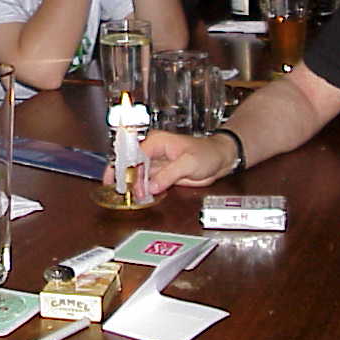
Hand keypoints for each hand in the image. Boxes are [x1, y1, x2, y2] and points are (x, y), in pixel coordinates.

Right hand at [111, 130, 236, 194]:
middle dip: (125, 178)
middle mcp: (152, 151)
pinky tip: (138, 197)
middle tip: (119, 192)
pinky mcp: (161, 174)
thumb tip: (151, 186)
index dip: (126, 169)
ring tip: (126, 197)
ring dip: (132, 186)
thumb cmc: (207, 153)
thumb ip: (169, 174)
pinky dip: (142, 190)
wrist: (220, 159)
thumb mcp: (189, 163)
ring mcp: (156, 163)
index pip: (134, 155)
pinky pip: (147, 182)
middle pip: (132, 164)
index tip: (119, 181)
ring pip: (138, 175)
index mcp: (156, 142)